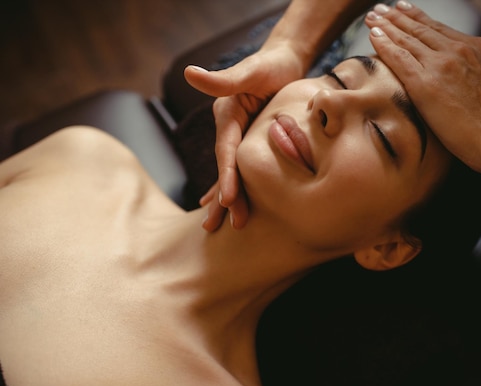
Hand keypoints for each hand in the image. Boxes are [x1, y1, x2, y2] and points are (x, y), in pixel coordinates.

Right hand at [184, 43, 305, 230]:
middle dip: (228, 197)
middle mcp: (230, 128)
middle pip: (228, 167)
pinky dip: (239, 185)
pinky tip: (232, 203)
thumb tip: (188, 73)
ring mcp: (240, 136)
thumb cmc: (271, 64)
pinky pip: (246, 167)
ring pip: (236, 171)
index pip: (226, 150)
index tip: (227, 200)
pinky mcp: (252, 140)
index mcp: (227, 115)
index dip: (226, 175)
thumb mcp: (251, 70)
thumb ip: (222, 79)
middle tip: (233, 225)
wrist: (284, 60)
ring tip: (232, 225)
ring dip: (233, 198)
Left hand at [365, 3, 480, 172]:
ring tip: (371, 18)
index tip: (403, 10)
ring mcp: (440, 65)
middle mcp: (457, 50)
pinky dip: (384, 45)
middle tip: (379, 10)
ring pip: (406, 40)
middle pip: (419, 29)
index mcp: (477, 48)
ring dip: (385, 27)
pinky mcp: (425, 83)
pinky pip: (398, 58)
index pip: (439, 29)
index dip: (418, 19)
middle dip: (396, 18)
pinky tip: (372, 36)